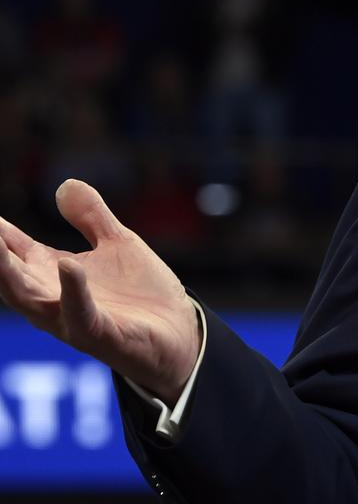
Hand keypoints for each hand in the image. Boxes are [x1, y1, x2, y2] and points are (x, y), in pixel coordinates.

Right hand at [0, 179, 200, 403]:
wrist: (179, 332)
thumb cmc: (142, 292)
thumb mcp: (118, 243)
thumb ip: (91, 217)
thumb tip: (65, 184)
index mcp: (52, 272)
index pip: (12, 249)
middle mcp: (52, 297)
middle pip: (7, 275)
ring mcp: (72, 318)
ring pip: (29, 298)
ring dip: (8, 273)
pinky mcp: (100, 334)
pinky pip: (81, 314)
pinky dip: (73, 290)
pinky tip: (68, 265)